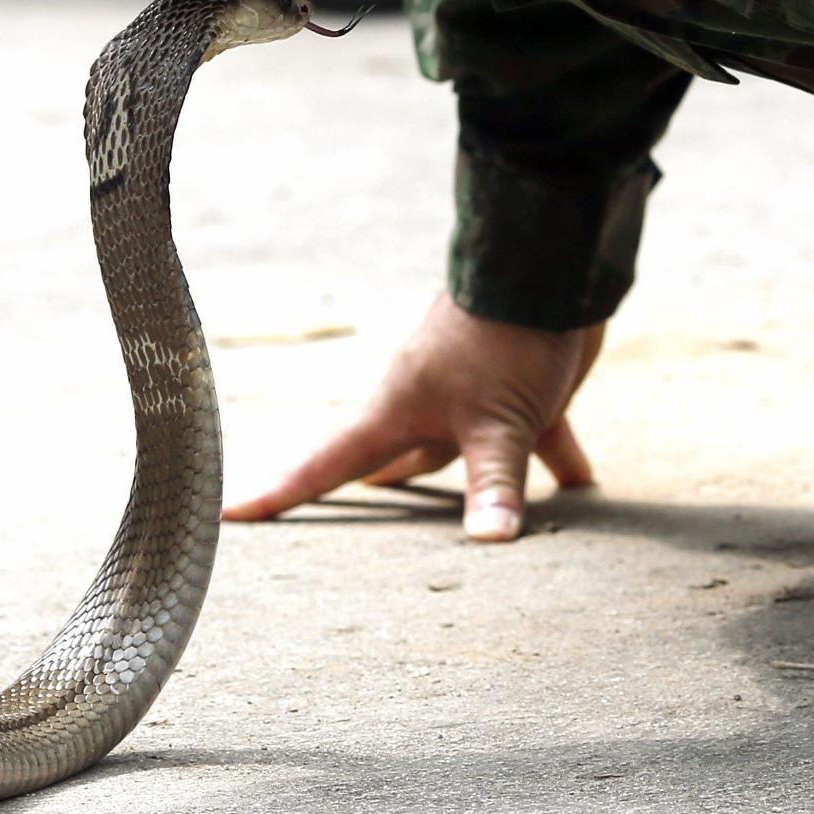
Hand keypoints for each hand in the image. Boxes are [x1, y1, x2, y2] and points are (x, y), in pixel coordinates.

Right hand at [224, 294, 602, 540]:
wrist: (550, 269)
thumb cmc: (504, 338)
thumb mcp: (498, 421)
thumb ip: (494, 483)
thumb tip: (489, 544)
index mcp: (397, 412)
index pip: (327, 465)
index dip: (281, 494)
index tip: (232, 516)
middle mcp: (427, 408)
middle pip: (389, 465)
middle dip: (370, 497)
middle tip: (334, 538)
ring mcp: (472, 399)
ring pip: (461, 455)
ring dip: (465, 489)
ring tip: (454, 534)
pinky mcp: (519, 393)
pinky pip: (532, 438)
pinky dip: (554, 461)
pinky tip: (582, 488)